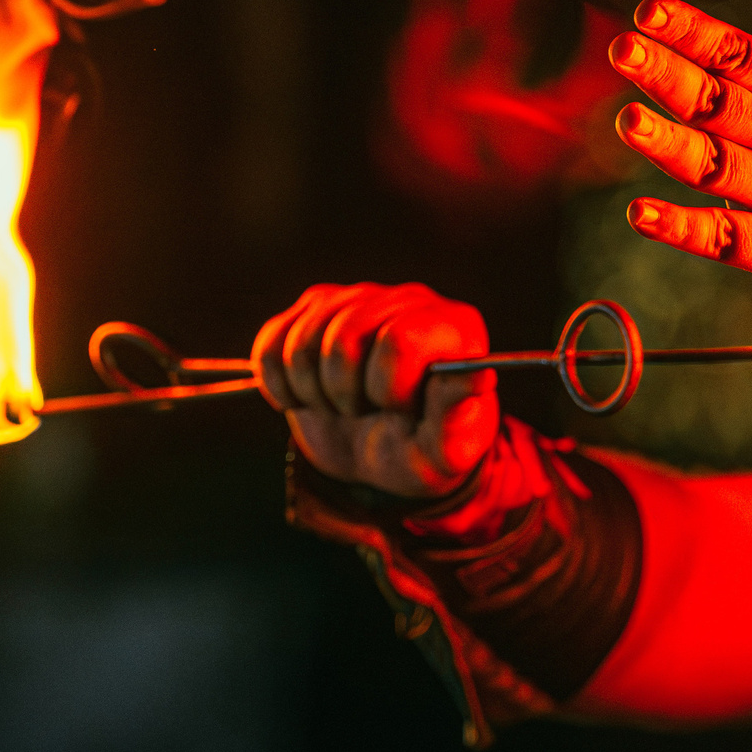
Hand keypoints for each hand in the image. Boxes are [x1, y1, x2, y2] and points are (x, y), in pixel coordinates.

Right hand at [252, 283, 498, 498]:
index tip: (400, 410)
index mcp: (452, 327)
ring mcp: (357, 298)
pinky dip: (279, 385)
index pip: (398, 339)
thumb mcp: (446, 449)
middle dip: (346, 393)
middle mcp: (408, 299)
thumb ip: (457, 415)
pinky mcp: (313, 310)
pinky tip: (309, 397)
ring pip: (301, 341)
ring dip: (313, 392)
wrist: (387, 452)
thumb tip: (480, 375)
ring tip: (342, 406)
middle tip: (367, 412)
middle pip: (342, 338)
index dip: (388, 388)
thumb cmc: (425, 448)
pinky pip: (271, 344)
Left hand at [609, 0, 751, 312]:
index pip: (746, 55)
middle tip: (620, 48)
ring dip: (670, 146)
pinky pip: (731, 242)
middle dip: (669, 76)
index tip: (649, 9)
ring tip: (626, 120)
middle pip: (723, 105)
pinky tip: (640, 213)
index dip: (695, 31)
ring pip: (719, 170)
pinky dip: (685, 230)